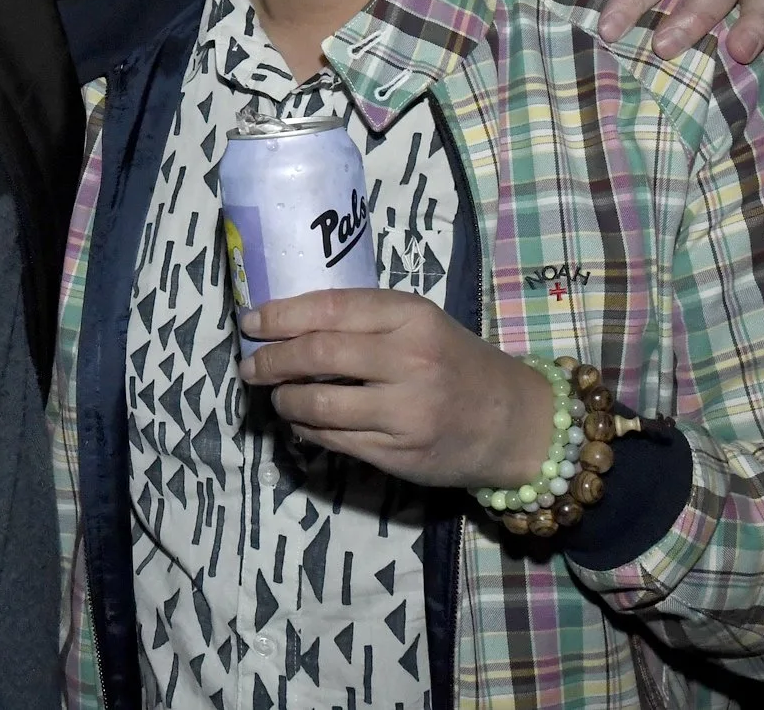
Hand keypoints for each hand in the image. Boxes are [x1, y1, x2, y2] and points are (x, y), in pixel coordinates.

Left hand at [235, 288, 557, 487]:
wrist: (513, 422)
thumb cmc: (456, 363)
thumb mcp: (420, 324)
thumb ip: (365, 320)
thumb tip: (287, 324)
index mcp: (412, 317)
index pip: (330, 309)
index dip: (280, 315)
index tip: (250, 321)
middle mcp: (409, 361)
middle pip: (317, 354)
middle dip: (271, 360)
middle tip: (251, 366)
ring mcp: (405, 411)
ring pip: (318, 404)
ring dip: (285, 400)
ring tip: (277, 396)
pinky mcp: (399, 454)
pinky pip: (334, 439)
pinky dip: (308, 429)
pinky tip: (302, 421)